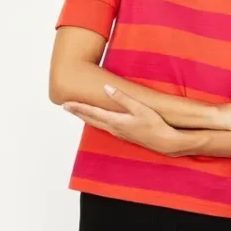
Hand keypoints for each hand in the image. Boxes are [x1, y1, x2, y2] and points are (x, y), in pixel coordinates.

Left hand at [63, 85, 181, 155]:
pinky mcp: (124, 134)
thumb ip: (122, 98)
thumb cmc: (154, 124)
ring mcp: (118, 133)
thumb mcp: (139, 108)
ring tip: (78, 112)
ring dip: (86, 117)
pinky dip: (96, 121)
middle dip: (78, 112)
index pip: (92, 112)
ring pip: (97, 124)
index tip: (66, 103)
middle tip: (66, 106)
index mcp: (115, 121)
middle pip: (91, 119)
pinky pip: (104, 126)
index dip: (78, 107)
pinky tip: (98, 120)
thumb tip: (107, 88)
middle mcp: (114, 128)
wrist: (165, 142)